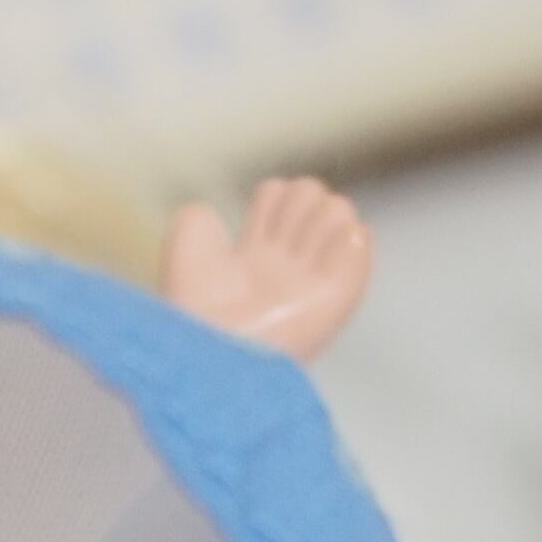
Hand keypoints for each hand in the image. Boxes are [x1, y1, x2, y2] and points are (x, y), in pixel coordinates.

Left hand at [160, 176, 374, 361]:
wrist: (211, 345)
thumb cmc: (194, 306)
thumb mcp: (183, 249)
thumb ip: (196, 221)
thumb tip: (208, 213)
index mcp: (253, 261)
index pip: (283, 198)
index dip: (273, 199)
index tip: (256, 225)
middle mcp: (287, 270)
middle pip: (313, 196)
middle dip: (298, 202)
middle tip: (277, 240)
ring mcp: (314, 285)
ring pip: (338, 212)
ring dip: (321, 217)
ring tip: (299, 252)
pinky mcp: (335, 298)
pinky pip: (358, 243)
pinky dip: (347, 238)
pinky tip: (330, 251)